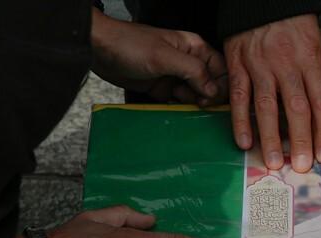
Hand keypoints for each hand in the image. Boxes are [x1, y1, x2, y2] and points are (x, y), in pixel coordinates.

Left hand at [91, 9, 226, 104]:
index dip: (222, 86)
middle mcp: (188, 63)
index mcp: (194, 48)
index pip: (222, 69)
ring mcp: (175, 77)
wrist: (98, 50)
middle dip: (206, 98)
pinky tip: (174, 110)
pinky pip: (178, 103)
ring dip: (191, 105)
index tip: (213, 99)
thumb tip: (214, 90)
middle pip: (211, 86)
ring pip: (195, 97)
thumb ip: (194, 71)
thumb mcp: (165, 56)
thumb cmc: (129, 44)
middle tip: (196, 103)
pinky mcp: (163, 89)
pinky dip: (178, 109)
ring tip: (179, 103)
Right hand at [224, 15, 320, 171]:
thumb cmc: (292, 25)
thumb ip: (315, 78)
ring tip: (274, 162)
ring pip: (266, 107)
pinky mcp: (238, 64)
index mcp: (310, 60)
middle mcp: (286, 64)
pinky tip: (245, 142)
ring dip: (270, 138)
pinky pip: (238, 97)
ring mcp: (260, 65)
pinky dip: (240, 121)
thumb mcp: (313, 45)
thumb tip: (319, 116)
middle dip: (301, 141)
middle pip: (297, 108)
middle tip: (302, 166)